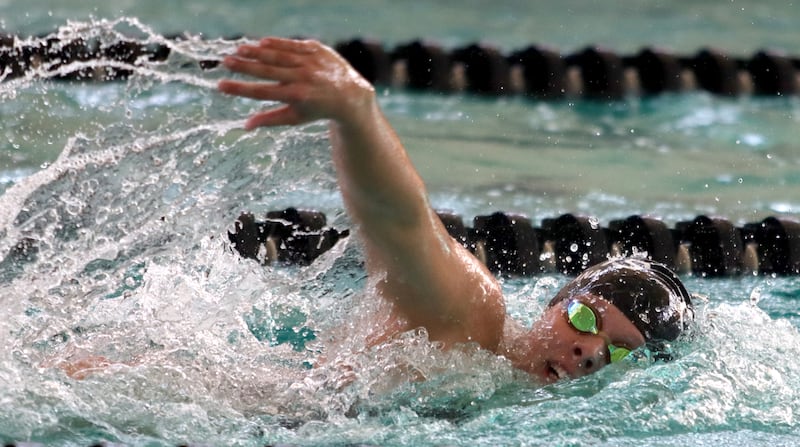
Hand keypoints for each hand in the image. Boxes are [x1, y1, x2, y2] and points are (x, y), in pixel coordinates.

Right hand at [218, 37, 374, 128]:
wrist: (349, 94)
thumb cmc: (317, 109)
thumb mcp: (296, 118)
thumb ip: (270, 120)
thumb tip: (245, 126)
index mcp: (297, 96)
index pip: (262, 92)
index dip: (240, 89)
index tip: (220, 86)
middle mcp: (303, 77)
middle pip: (267, 70)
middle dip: (244, 66)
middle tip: (224, 62)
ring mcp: (310, 61)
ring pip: (278, 54)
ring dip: (256, 52)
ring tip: (238, 50)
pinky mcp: (316, 49)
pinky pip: (292, 45)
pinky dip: (276, 44)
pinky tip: (260, 43)